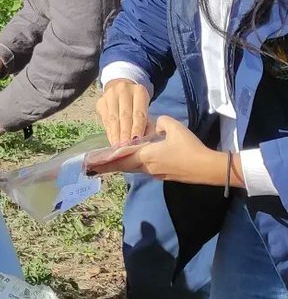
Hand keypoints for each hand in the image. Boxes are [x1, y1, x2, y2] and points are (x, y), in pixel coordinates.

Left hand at [89, 115, 228, 185]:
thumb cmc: (189, 146)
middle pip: (122, 166)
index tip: (90, 162)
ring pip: (132, 168)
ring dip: (120, 165)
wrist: (207, 168)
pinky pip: (142, 169)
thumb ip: (158, 122)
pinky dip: (132, 165)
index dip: (105, 160)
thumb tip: (153, 125)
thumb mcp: (173, 126)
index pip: (120, 157)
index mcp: (145, 155)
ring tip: (106, 164)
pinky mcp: (163, 175)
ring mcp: (155, 173)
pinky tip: (130, 161)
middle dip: (107, 166)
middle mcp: (146, 167)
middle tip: (91, 167)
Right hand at [97, 78, 151, 147]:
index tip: (136, 142)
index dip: (137, 128)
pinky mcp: (101, 101)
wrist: (121, 87)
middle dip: (125, 133)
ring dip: (116, 134)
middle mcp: (123, 91)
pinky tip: (112, 141)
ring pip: (113, 118)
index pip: (138, 113)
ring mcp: (110, 95)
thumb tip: (143, 141)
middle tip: (126, 148)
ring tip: (118, 147)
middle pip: (124, 115)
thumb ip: (146, 122)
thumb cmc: (137, 102)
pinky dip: (109, 132)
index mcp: (139, 91)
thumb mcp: (145, 107)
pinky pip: (105, 119)